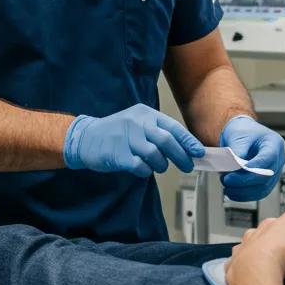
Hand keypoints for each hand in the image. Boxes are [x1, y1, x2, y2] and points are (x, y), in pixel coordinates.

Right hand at [63, 104, 204, 176]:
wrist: (85, 138)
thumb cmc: (116, 133)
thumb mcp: (137, 124)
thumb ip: (158, 133)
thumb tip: (186, 148)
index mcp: (144, 114)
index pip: (173, 127)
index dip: (188, 141)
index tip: (199, 152)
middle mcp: (136, 123)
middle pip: (167, 141)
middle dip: (181, 156)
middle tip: (188, 166)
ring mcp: (126, 138)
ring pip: (155, 155)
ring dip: (161, 165)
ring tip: (159, 167)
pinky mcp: (118, 154)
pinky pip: (141, 166)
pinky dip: (145, 171)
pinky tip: (142, 169)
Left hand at [220, 115, 284, 200]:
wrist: (241, 134)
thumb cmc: (242, 131)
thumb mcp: (237, 136)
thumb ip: (238, 152)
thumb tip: (236, 169)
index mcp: (274, 143)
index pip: (268, 159)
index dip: (253, 169)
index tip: (236, 173)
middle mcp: (278, 159)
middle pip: (266, 177)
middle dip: (244, 182)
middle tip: (226, 180)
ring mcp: (274, 172)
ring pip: (263, 189)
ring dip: (243, 192)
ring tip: (227, 187)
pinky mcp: (267, 181)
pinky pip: (259, 192)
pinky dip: (245, 195)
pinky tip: (232, 193)